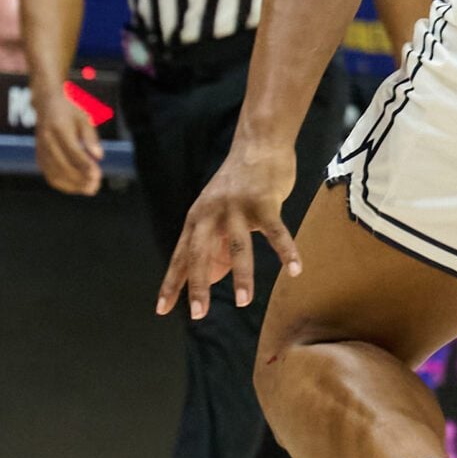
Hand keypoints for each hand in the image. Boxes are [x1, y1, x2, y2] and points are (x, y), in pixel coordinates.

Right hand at [32, 85, 103, 196]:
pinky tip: (76, 186)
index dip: (85, 166)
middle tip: (95, 185)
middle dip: (79, 179)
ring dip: (72, 185)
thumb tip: (99, 156)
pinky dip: (63, 184)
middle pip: (62, 166)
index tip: (97, 175)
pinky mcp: (39, 156)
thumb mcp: (84, 117)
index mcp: (59, 128)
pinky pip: (49, 175)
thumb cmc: (69, 109)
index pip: (73, 152)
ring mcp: (40, 149)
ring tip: (89, 189)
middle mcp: (47, 140)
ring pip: (54, 174)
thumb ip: (91, 137)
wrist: (47, 102)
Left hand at [160, 138, 298, 316]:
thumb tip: (211, 278)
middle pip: (200, 252)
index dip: (172, 282)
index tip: (161, 309)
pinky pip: (275, 231)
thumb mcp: (219, 213)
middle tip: (197, 314)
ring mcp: (237, 206)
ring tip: (242, 301)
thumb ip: (214, 244)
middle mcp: (211, 212)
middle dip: (198, 284)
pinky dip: (286, 251)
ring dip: (240, 275)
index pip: (181, 255)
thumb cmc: (240, 183)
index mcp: (198, 218)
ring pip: (237, 245)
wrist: (260, 143)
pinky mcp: (264, 201)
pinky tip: (295, 269)